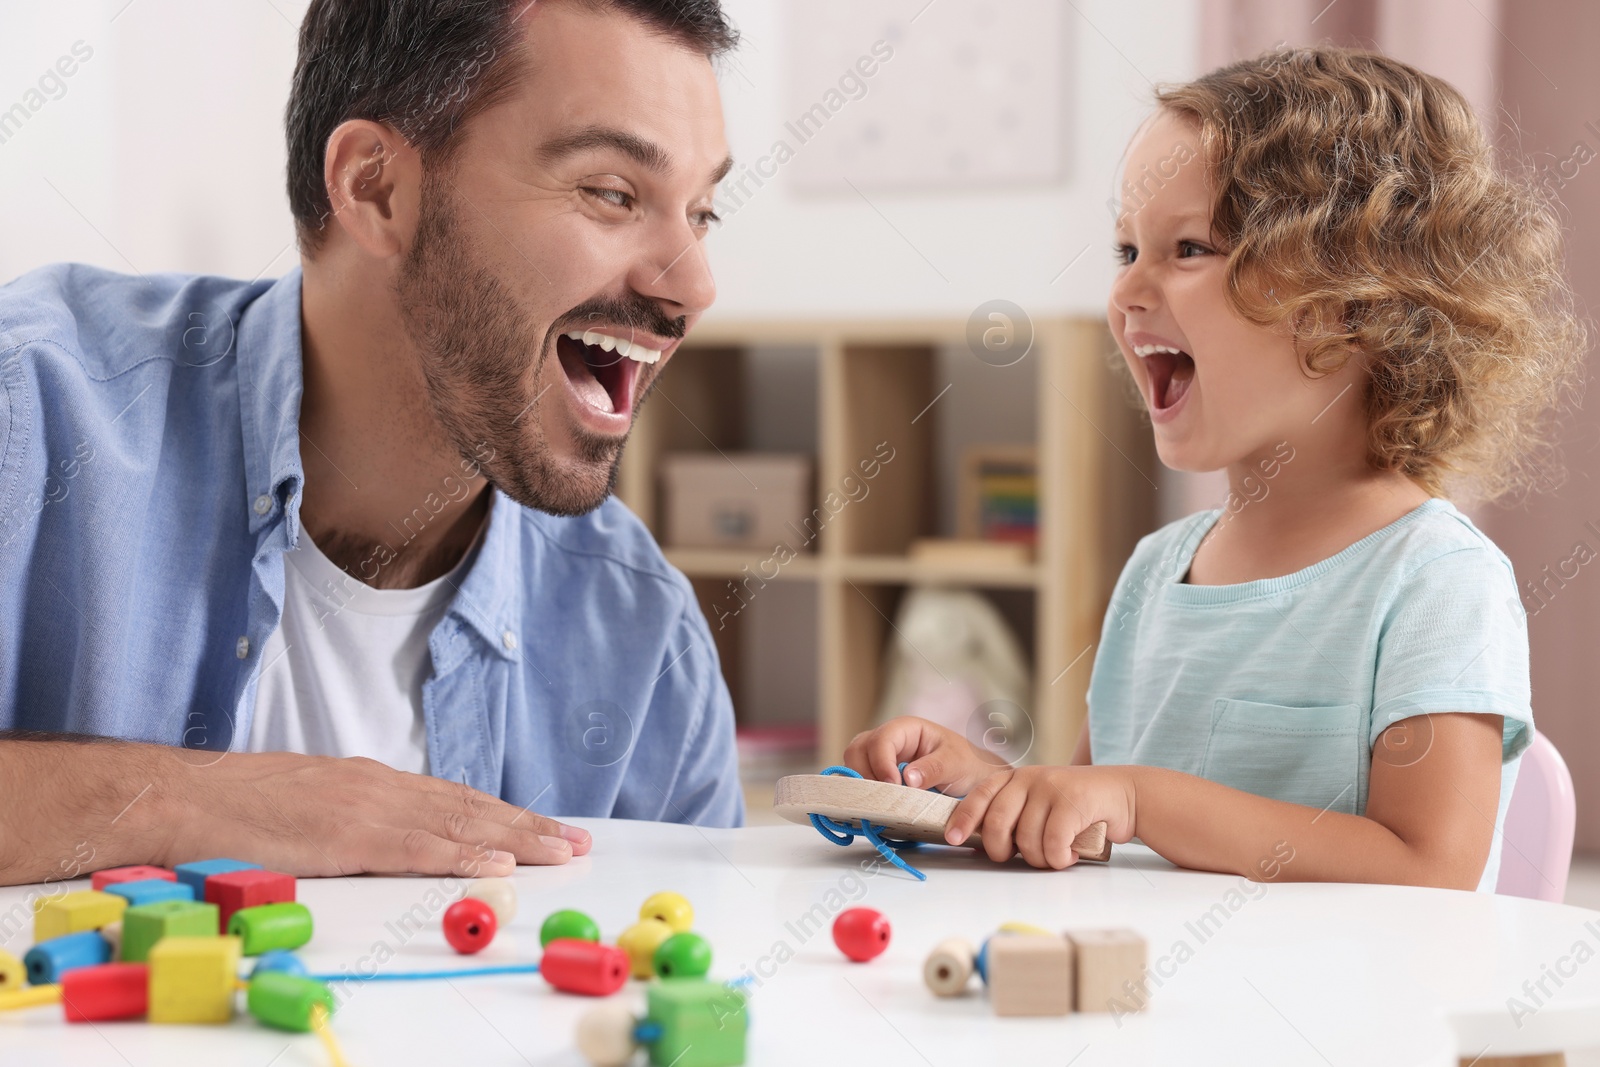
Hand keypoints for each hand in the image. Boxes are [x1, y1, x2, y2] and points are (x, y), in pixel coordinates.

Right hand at [0, 738, 590, 884]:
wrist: (188, 797)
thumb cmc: (244, 809)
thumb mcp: (315, 807)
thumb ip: (359, 821)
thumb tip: (396, 843)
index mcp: (373, 782)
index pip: (455, 799)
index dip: (505, 815)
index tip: (547, 829)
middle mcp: (381, 787)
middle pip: (470, 807)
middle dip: (528, 825)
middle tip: (577, 841)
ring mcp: (367, 807)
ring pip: (457, 822)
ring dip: (514, 838)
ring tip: (559, 851)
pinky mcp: (347, 834)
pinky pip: (415, 847)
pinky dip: (460, 853)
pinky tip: (495, 863)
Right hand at [843, 716, 1000, 795]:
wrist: (972, 778)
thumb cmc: (965, 763)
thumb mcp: (956, 763)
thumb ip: (933, 768)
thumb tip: (907, 778)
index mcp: (905, 729)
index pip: (881, 740)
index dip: (881, 763)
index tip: (892, 785)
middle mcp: (887, 740)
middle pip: (858, 750)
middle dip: (865, 774)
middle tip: (883, 797)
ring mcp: (879, 758)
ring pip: (853, 765)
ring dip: (861, 785)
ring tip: (881, 803)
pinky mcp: (877, 776)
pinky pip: (859, 781)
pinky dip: (863, 793)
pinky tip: (877, 806)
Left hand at [947, 765, 1136, 869]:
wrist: (1123, 794)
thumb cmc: (1076, 807)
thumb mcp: (1039, 803)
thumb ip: (1014, 815)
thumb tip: (983, 843)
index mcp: (1015, 778)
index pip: (980, 796)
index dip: (964, 819)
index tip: (954, 839)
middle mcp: (1029, 778)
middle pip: (997, 824)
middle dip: (1002, 851)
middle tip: (1016, 857)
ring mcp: (1050, 787)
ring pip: (1026, 840)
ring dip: (1040, 859)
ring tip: (1054, 854)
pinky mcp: (1073, 800)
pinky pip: (1052, 843)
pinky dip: (1059, 858)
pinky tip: (1069, 854)